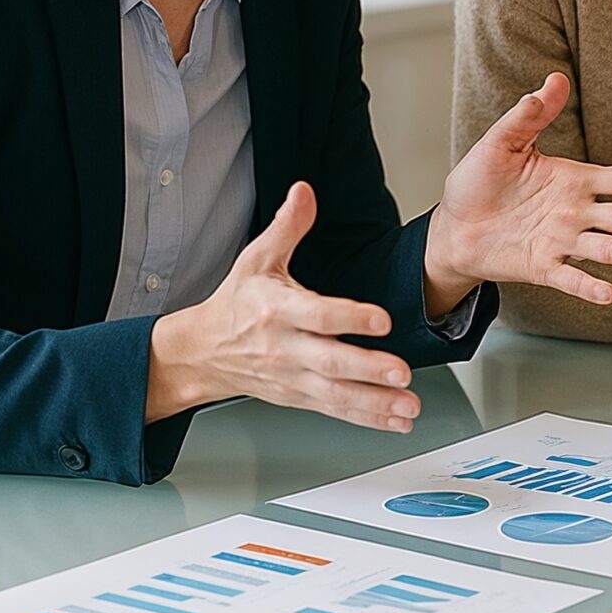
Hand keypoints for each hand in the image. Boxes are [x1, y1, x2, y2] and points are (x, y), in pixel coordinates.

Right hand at [146, 182, 420, 430]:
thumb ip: (287, 227)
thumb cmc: (236, 304)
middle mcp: (285, 347)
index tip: (380, 318)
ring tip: (408, 404)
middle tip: (401, 372)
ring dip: (376, 402)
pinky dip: (368, 418)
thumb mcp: (257, 259)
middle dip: (367, 369)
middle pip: (328, 361)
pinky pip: (336, 409)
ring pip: (336, 393)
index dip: (348, 317)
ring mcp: (292, 377)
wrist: (202, 351)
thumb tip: (304, 192)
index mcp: (276, 310)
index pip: (316, 314)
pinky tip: (397, 420)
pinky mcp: (299, 397)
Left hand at [424, 72, 611, 313]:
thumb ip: (530, 116)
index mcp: (573, 181)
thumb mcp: (503, 142)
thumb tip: (553, 81)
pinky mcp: (542, 266)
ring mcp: (561, 241)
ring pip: (607, 247)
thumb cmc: (478, 183)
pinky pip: (570, 277)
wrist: (452, 227)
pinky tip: (609, 293)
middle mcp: (575, 213)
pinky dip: (589, 286)